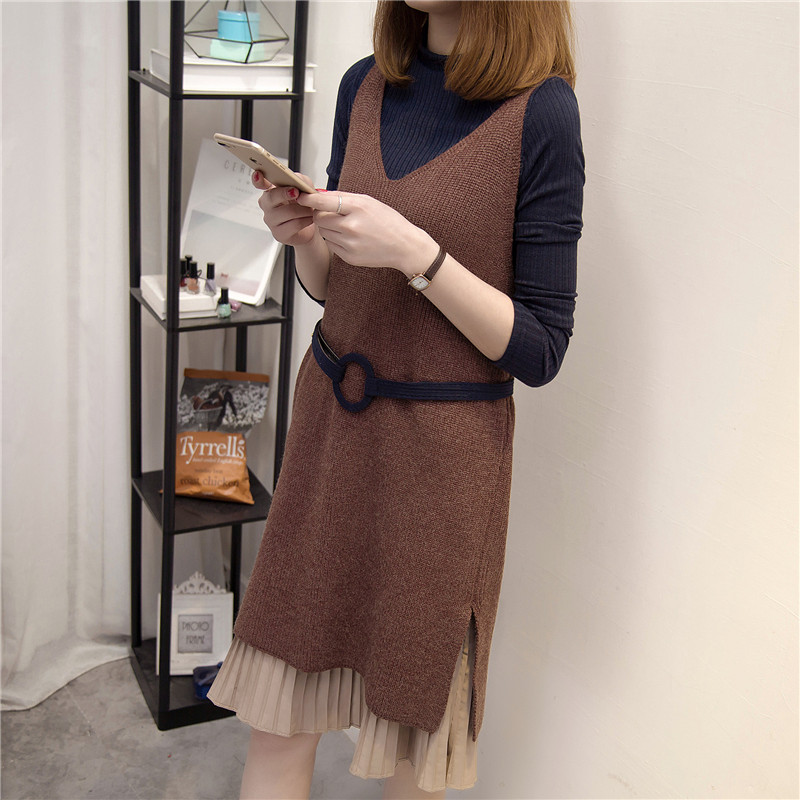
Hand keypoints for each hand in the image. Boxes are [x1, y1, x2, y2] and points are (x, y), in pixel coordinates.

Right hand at [252, 170, 317, 247]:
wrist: (310, 228)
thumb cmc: (304, 207)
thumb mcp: (305, 189)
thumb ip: (300, 180)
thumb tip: (296, 178)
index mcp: (271, 190)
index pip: (259, 183)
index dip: (257, 179)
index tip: (259, 175)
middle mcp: (267, 204)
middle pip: (272, 197)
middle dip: (285, 193)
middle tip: (297, 193)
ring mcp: (271, 220)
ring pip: (286, 212)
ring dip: (303, 210)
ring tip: (310, 209)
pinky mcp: (278, 233)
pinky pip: (293, 225)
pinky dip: (305, 220)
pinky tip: (309, 219)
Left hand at [295, 191, 438, 276]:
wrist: (404, 246)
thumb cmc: (388, 221)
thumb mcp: (368, 201)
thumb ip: (342, 197)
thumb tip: (318, 194)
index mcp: (357, 208)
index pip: (323, 202)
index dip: (309, 199)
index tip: (301, 196)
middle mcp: (351, 227)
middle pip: (319, 218)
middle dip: (320, 214)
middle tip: (331, 213)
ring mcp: (349, 244)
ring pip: (323, 232)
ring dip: (328, 227)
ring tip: (345, 226)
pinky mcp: (348, 257)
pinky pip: (331, 245)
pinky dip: (335, 240)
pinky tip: (350, 238)